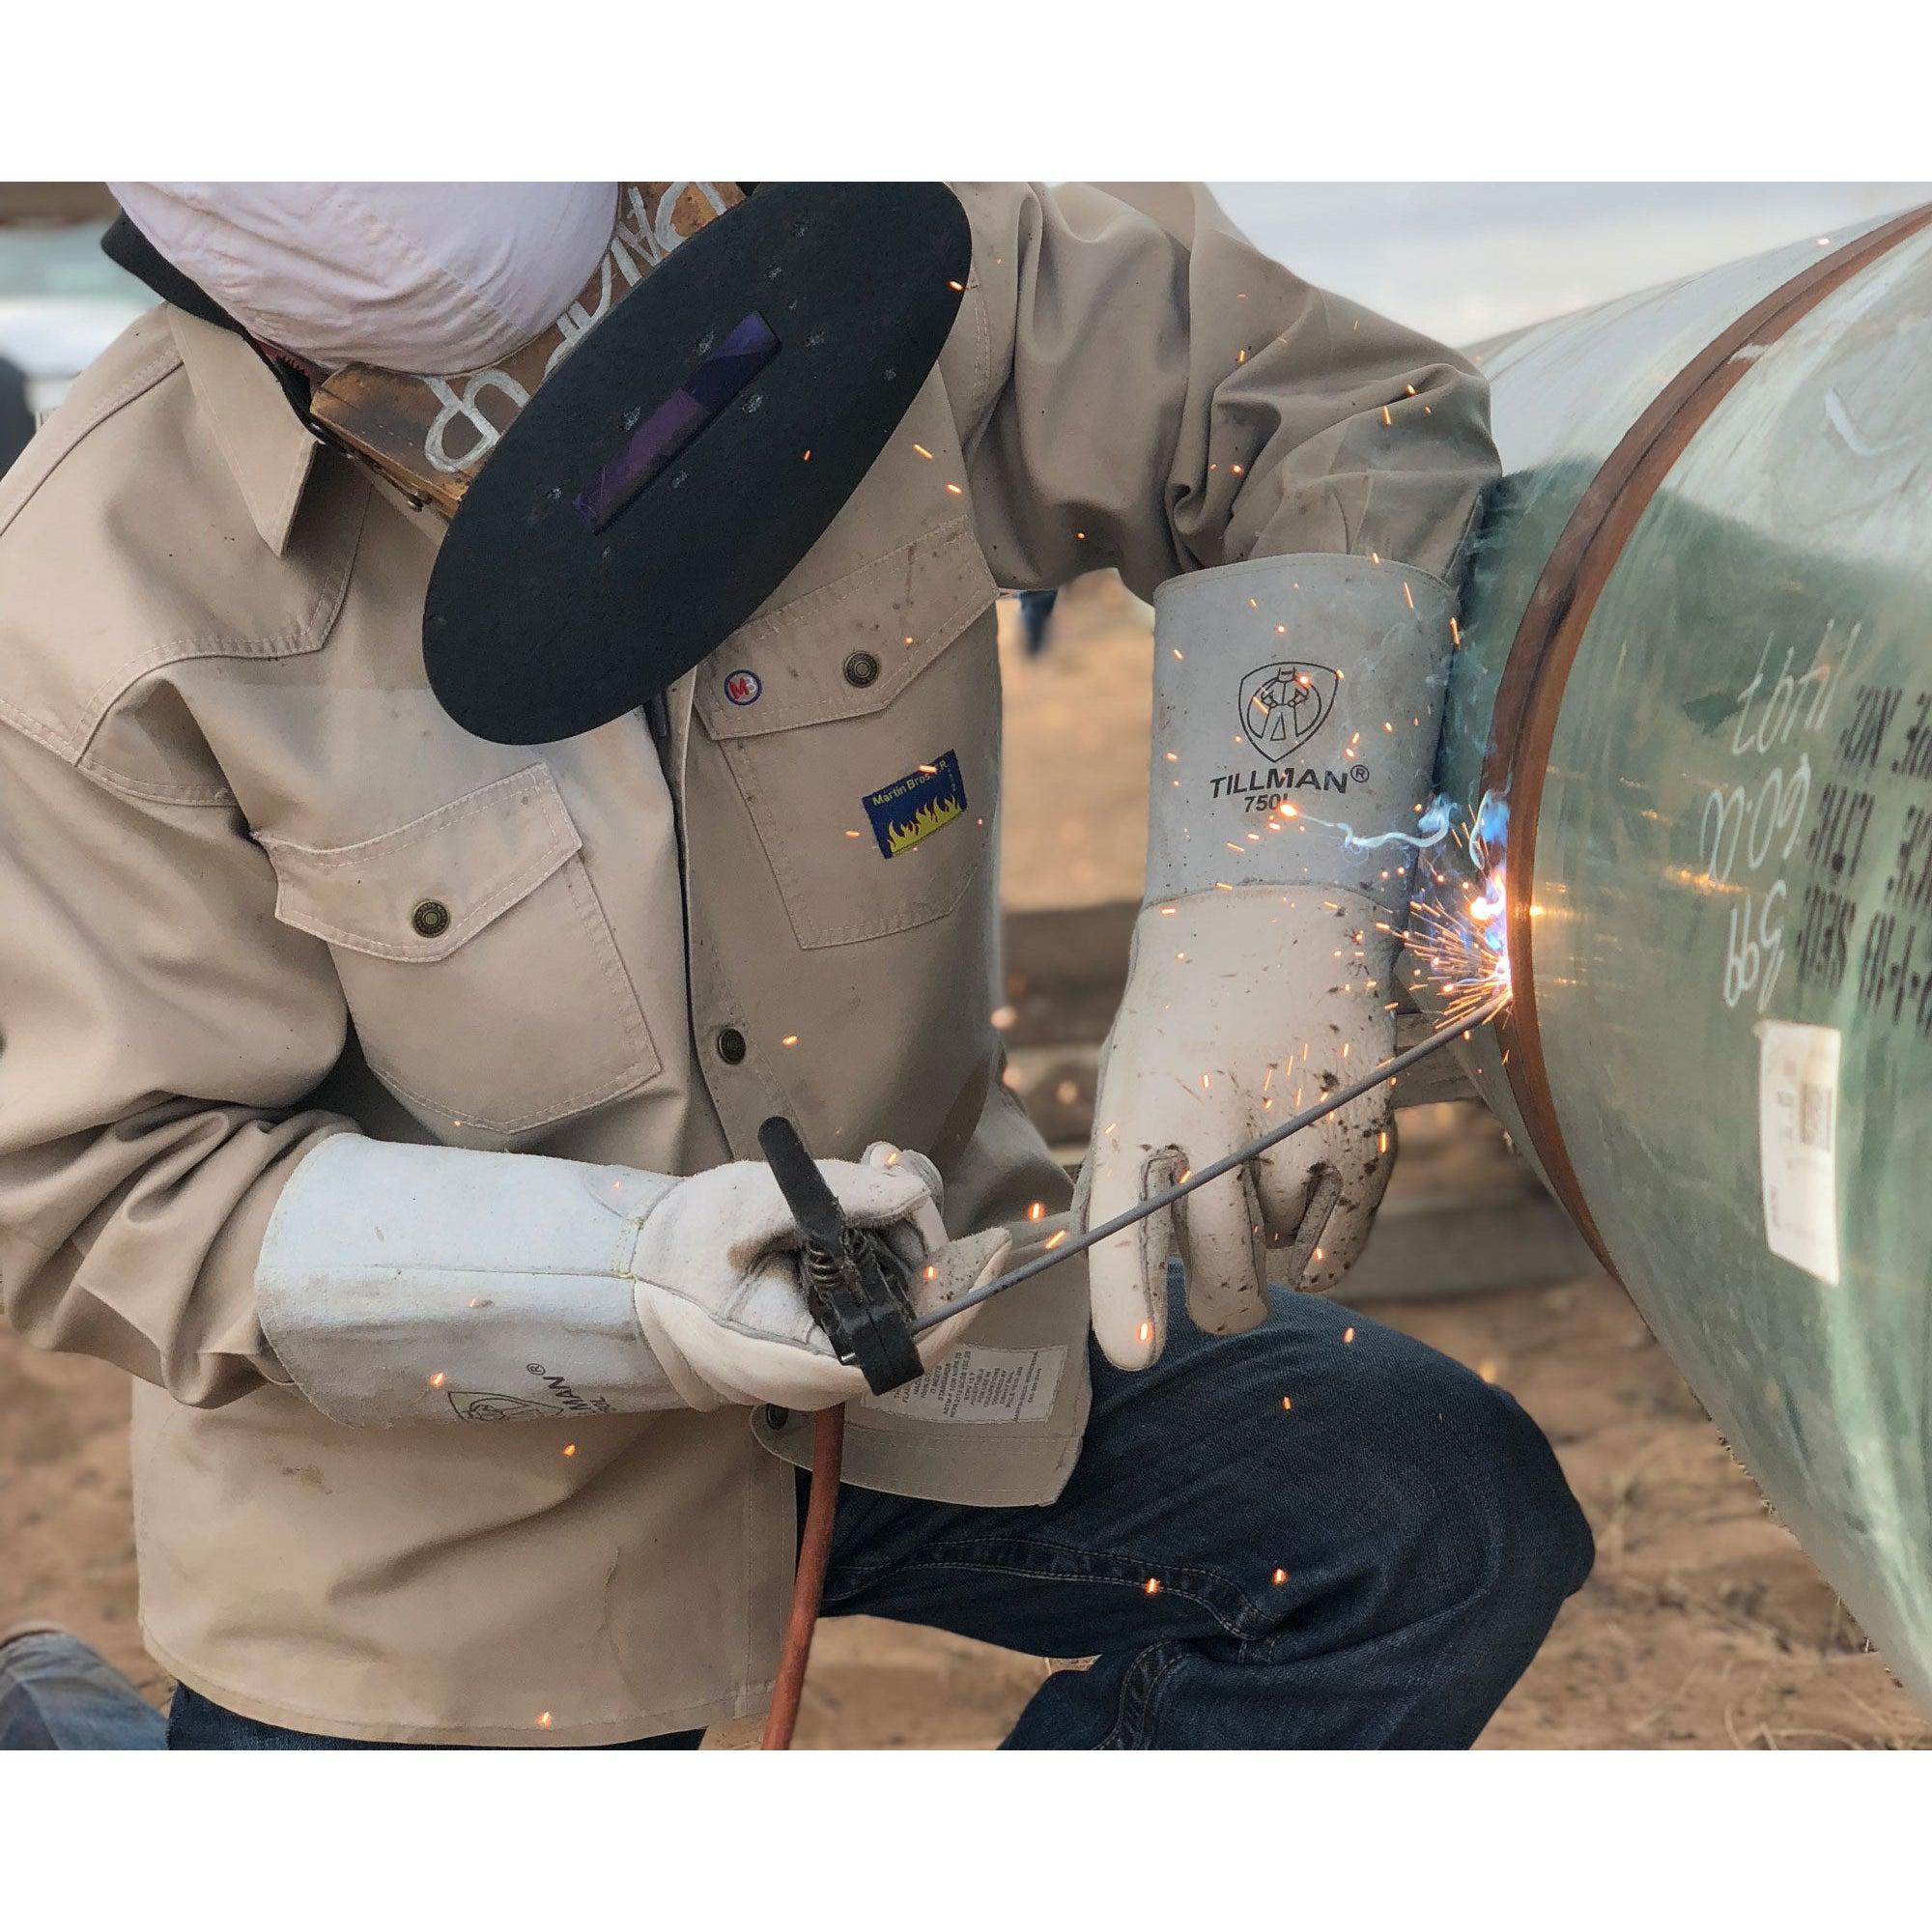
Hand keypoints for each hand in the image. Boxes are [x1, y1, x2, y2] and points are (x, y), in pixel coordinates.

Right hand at [629, 1143, 1005, 1408]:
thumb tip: (915, 1194)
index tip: (992, 1259)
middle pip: (905, 1330)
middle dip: (933, 1267)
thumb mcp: (760, 1204)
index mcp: (803, 1360)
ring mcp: (807, 1371)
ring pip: (885, 1321)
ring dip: (905, 1262)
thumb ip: (843, 1196)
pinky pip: (860, 1316)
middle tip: (956, 1218)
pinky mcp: (801, 1350)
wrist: (618, 1279)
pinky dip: (878, 1270)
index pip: (909, 1350)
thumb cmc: (680, 1248)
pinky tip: (875, 1219)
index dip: (958, 1305)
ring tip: (905, 1196)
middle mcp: (813, 1380)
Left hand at [1084, 888, 1395, 1367]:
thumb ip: (1116, 1172)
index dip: (1128, 1298)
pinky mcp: (1362, 1128)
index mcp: (1142, 1108)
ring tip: (1259, 1146)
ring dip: (1268, 1228)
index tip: (1135, 1354)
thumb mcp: (1126, 1078)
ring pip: (1280, 1247)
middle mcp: (1219, 1121)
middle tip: (1217, 1307)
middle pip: (1222, 1268)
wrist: (1271, 915)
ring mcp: (1297, 1127)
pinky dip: (1326, 1250)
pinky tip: (1308, 1228)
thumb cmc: (1181, 1014)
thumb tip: (1098, 1265)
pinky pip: (1342, 1238)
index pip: (1126, 1223)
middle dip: (1217, 1307)